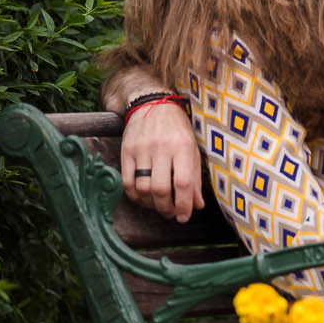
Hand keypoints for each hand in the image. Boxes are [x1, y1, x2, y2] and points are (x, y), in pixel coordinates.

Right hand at [122, 101, 203, 222]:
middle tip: (170, 214)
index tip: (183, 217)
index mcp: (182, 146)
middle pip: (160, 188)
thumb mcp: (192, 150)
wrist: (153, 105)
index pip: (182, 182)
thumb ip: (195, 178)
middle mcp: (161, 147)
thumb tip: (197, 206)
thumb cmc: (177, 130)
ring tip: (158, 206)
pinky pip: (127, 181)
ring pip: (142, 187)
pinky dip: (134, 196)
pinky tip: (143, 198)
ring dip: (150, 204)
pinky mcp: (126, 151)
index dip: (183, 204)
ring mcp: (141, 149)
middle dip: (165, 208)